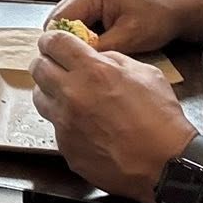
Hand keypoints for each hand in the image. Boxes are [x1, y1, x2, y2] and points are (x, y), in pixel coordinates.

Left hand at [30, 33, 197, 201]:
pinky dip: (65, 122)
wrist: (164, 163)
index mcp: (93, 71)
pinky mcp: (65, 147)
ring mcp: (65, 123)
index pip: (55, 43)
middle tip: (56, 65)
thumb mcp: (145, 74)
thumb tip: (97, 58)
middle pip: (38, 68)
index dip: (51, 39)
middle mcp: (72, 95)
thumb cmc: (161, 119)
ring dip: (50, 92)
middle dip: (46, 62)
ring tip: (67, 95)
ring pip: (40, 98)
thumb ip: (114, 60)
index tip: (52, 42)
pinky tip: (84, 125)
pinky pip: (55, 127)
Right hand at [47, 0, 202, 55]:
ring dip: (75, 40)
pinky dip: (84, 36)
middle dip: (65, 43)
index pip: (56, 20)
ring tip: (87, 58)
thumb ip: (98, 48)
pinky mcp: (97, 3)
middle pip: (59, 20)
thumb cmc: (157, 18)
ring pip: (68, 23)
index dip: (57, 44)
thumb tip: (75, 61)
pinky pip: (80, 21)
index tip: (66, 65)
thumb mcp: (128, 38)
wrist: (178, 8)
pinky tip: (96, 48)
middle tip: (76, 64)